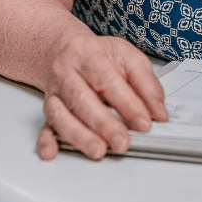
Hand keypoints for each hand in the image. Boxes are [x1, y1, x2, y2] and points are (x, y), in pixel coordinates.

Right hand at [36, 32, 166, 160]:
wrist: (65, 50)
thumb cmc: (99, 55)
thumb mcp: (129, 57)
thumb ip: (147, 83)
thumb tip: (159, 112)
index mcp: (89, 54)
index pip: (108, 80)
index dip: (127, 104)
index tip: (144, 123)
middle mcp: (67, 73)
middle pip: (82, 100)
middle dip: (104, 124)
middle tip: (122, 142)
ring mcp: (54, 93)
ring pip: (61, 116)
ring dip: (80, 136)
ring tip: (99, 150)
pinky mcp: (47, 109)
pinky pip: (43, 126)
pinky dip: (46, 140)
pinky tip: (52, 151)